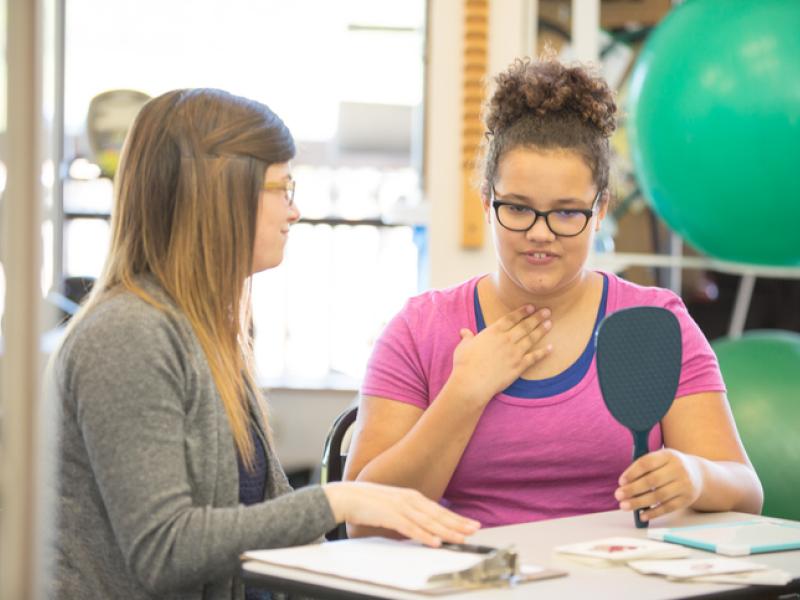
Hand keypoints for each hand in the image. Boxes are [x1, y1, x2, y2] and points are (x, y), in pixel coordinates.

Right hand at [323, 481, 479, 546]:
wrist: (346, 496)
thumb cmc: (368, 502)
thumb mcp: (393, 505)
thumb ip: (408, 513)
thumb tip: (422, 526)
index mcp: (411, 496)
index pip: (438, 509)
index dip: (456, 518)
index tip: (470, 524)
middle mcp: (409, 500)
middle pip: (438, 515)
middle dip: (458, 524)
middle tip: (474, 531)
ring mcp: (400, 507)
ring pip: (428, 522)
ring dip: (446, 531)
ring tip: (460, 538)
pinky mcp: (390, 516)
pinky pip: (410, 528)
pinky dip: (424, 536)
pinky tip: (435, 542)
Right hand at [450, 304, 551, 403]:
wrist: (472, 382)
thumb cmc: (465, 364)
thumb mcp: (463, 347)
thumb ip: (467, 337)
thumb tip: (464, 331)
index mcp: (493, 332)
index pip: (511, 318)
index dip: (522, 312)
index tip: (531, 307)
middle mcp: (506, 339)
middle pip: (525, 326)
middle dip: (536, 317)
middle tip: (547, 311)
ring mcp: (514, 352)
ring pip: (531, 338)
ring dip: (541, 330)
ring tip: (549, 324)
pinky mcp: (518, 366)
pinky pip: (534, 357)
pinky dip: (543, 352)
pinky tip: (550, 348)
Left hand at [614, 448, 702, 521]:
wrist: (698, 474)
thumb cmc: (670, 466)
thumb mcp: (660, 459)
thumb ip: (644, 467)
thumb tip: (625, 484)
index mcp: (668, 455)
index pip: (647, 463)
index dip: (632, 472)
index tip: (621, 481)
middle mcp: (678, 469)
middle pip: (652, 481)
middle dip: (632, 489)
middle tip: (618, 495)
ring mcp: (684, 485)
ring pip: (658, 496)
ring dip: (639, 502)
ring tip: (624, 506)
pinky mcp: (687, 499)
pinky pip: (668, 508)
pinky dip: (653, 513)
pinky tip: (641, 515)